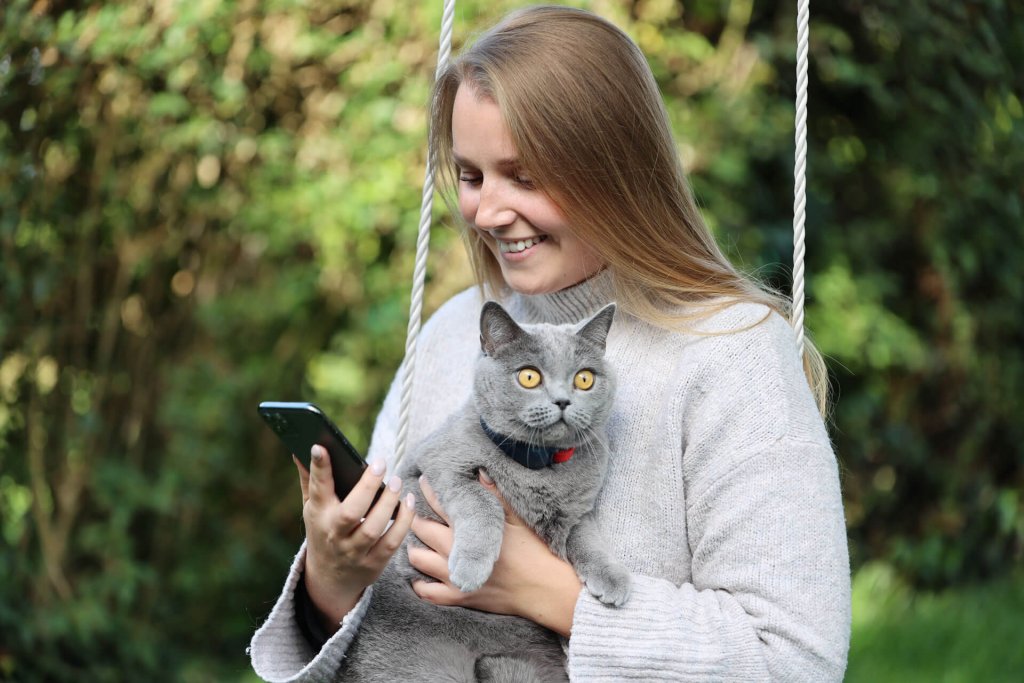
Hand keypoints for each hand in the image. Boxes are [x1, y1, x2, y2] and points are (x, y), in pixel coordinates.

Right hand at [295, 446, 414, 634]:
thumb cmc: (324, 531)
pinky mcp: (374, 563)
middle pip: (350, 513)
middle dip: (366, 487)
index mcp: (319, 515)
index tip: (320, 446)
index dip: (319, 468)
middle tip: (381, 463)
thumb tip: (301, 449)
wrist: (329, 579)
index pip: (317, 489)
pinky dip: (403, 522)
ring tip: (397, 481)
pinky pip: (391, 542)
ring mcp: (354, 551)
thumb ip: (310, 480)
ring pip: (373, 529)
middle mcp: (335, 534)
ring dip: (388, 503)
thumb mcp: (312, 508)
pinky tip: (408, 503)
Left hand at [408, 472, 582, 637]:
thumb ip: (496, 494)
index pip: (442, 505)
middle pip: (423, 530)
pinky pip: (427, 592)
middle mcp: (458, 552)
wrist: (544, 588)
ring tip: (413, 539)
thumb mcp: (518, 518)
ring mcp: (456, 576)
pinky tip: (418, 575)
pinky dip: (418, 583)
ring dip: (413, 547)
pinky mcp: (459, 597)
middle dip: (414, 518)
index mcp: (472, 529)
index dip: (430, 491)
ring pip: (418, 559)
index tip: (423, 481)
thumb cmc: (535, 550)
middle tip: (411, 510)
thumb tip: (481, 471)